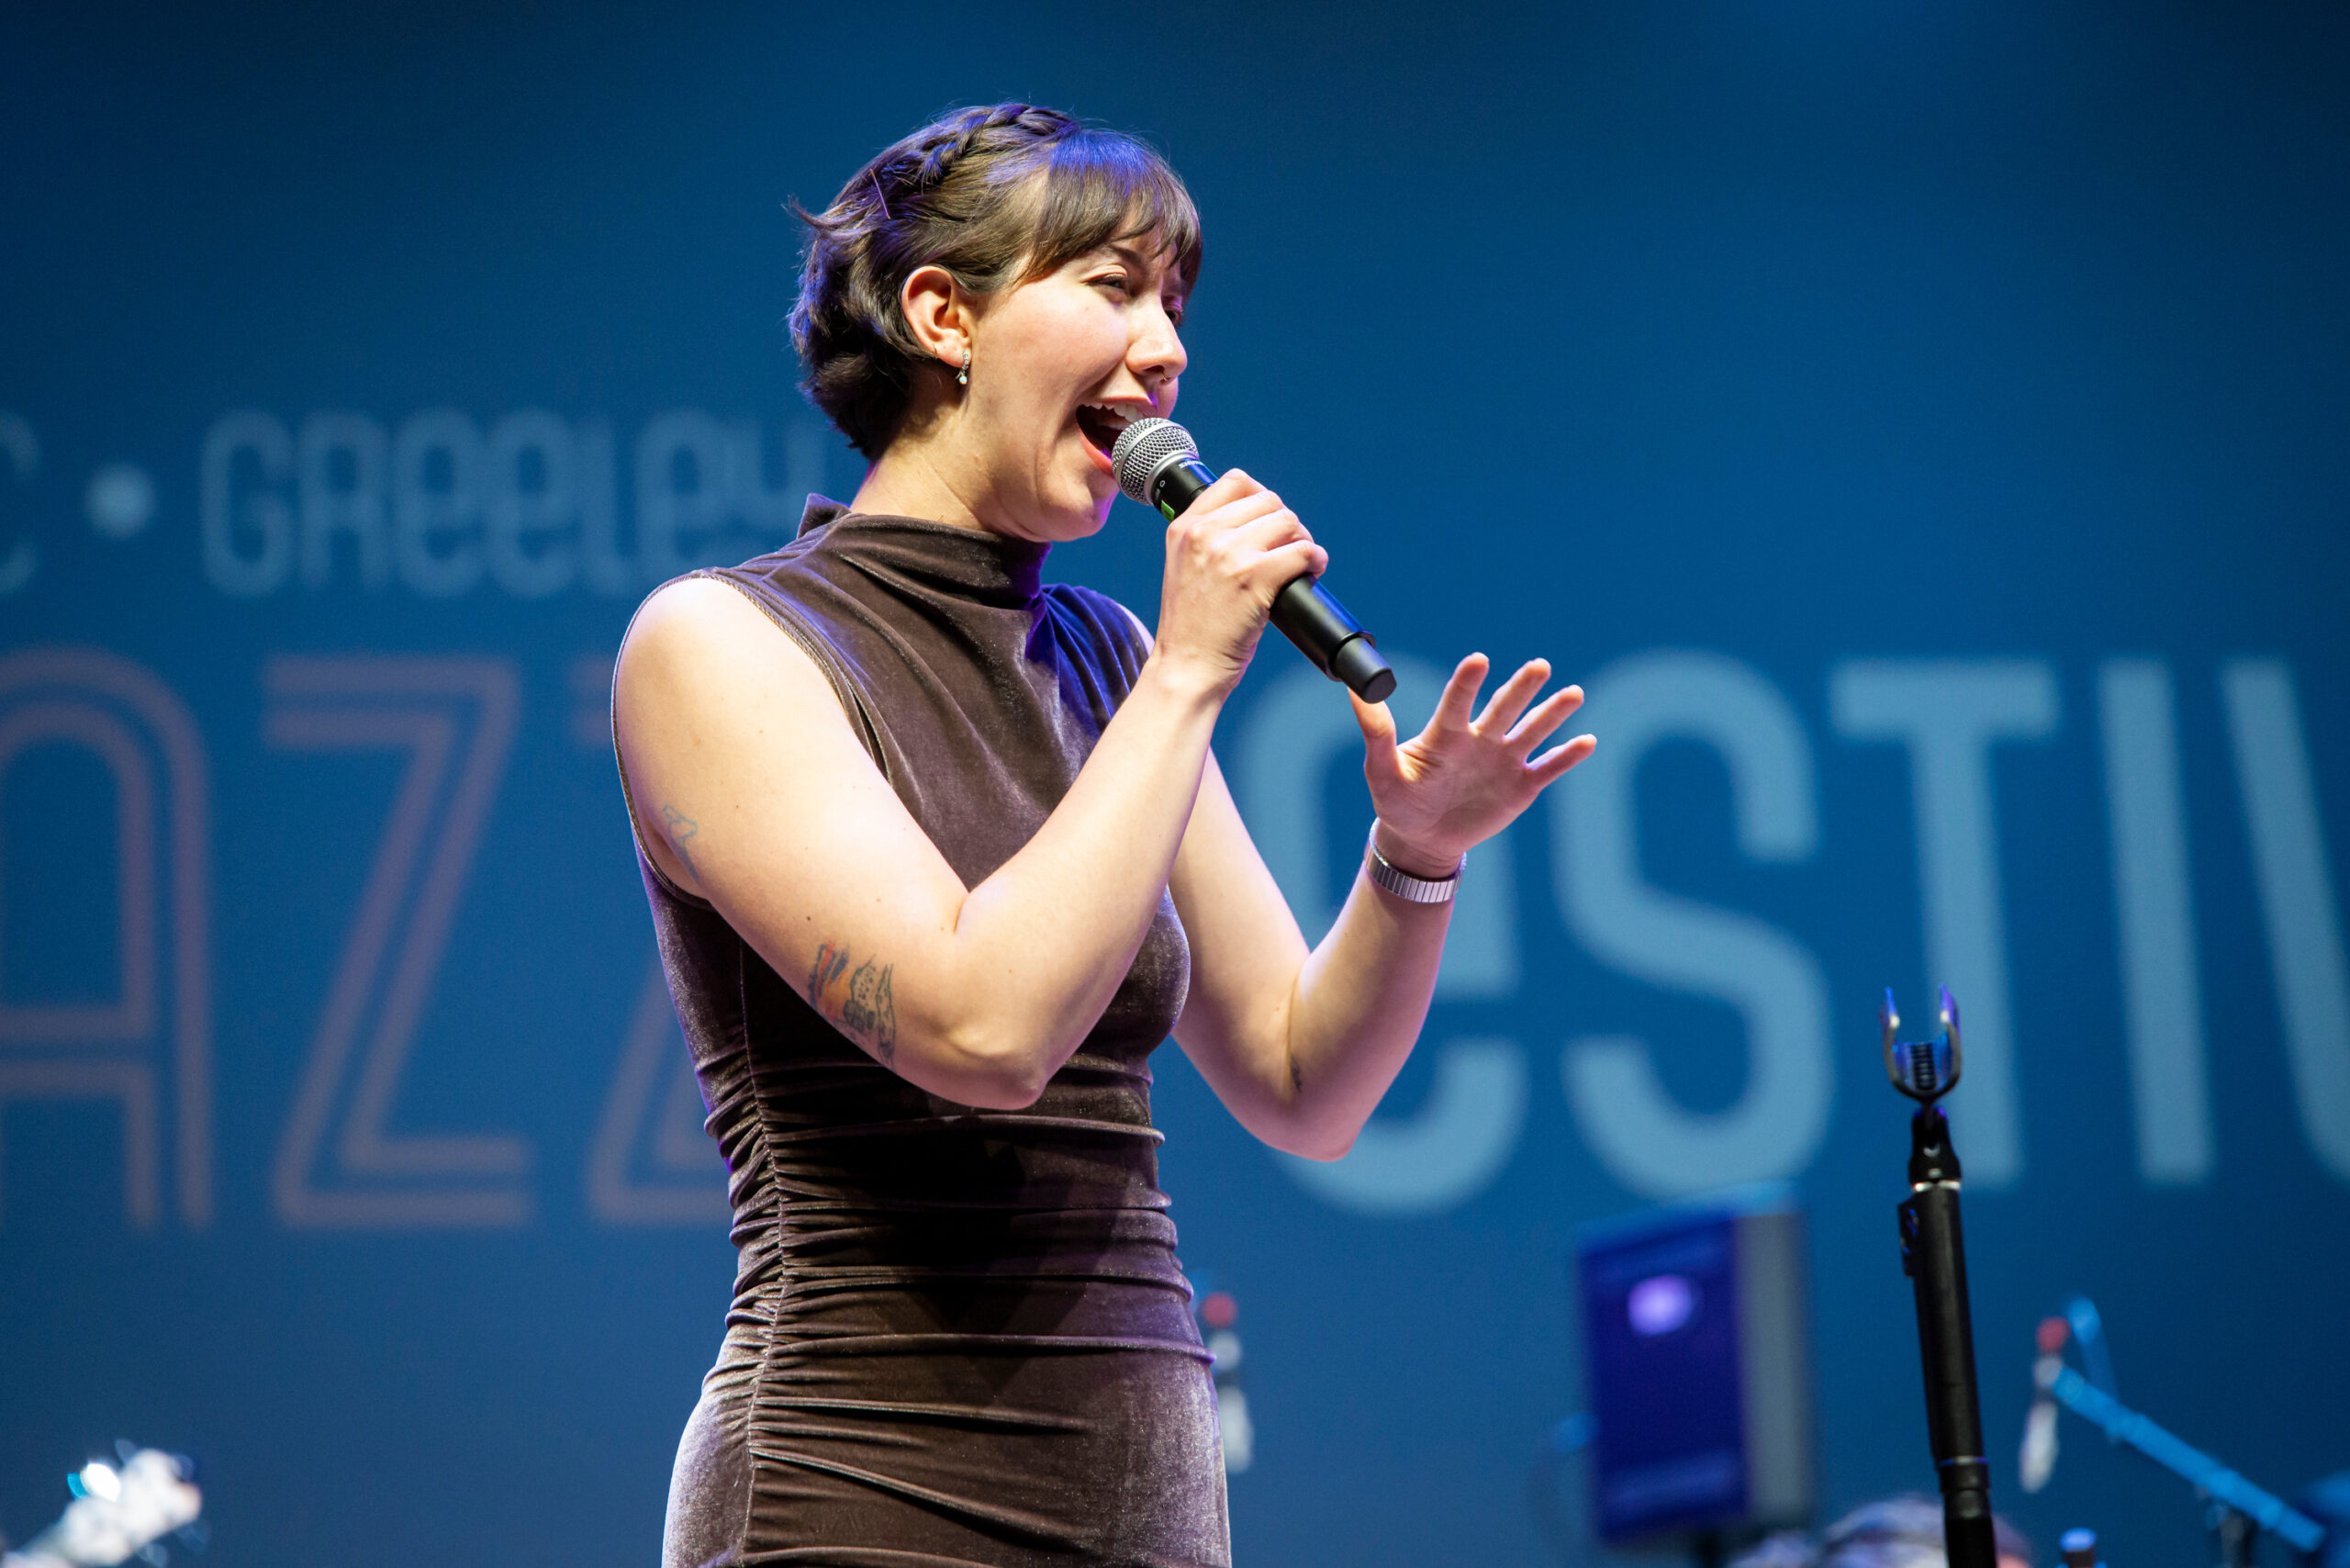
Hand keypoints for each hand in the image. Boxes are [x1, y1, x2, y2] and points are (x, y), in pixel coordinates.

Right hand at [1148, 470, 1327, 697]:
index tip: (1269, 523)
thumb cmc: (1192, 627)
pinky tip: (1312, 572)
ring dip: (1303, 541)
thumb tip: (1259, 521)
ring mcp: (1228, 553)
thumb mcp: (1184, 568)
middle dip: (1286, 524)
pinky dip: (1315, 560)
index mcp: (1184, 527)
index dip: (1261, 498)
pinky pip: (1302, 551)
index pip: (1234, 481)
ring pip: (1288, 521)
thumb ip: (1208, 540)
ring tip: (1301, 563)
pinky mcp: (1254, 577)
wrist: (1186, 667)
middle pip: (1268, 500)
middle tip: (1289, 550)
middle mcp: (1204, 533)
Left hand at [1352, 654, 1596, 877]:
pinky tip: (1587, 741)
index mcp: (1447, 732)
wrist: (1423, 838)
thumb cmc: (1399, 801)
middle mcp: (1480, 738)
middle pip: (1504, 707)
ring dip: (1553, 713)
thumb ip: (1376, 734)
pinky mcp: (1521, 786)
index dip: (1468, 682)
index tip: (1478, 660)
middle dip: (1522, 687)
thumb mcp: (1381, 771)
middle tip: (1539, 666)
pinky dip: (1567, 756)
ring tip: (1573, 693)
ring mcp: (1504, 760)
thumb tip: (1356, 692)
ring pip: (1532, 730)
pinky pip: (1548, 768)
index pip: (1458, 701)